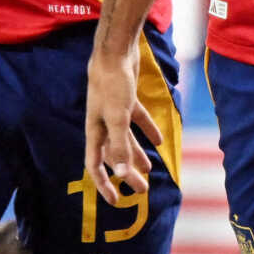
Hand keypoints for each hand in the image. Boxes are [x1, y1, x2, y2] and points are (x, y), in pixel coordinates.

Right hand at [84, 52, 160, 204]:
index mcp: (95, 131)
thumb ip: (120, 145)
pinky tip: (159, 140)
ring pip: (125, 140)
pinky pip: (137, 121)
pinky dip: (147, 131)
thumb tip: (121, 174)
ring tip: (149, 170)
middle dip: (126, 174)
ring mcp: (114, 112)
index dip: (103, 184)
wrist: (115, 52)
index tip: (115, 201)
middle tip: (142, 190)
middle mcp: (102, 124)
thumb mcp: (118, 117)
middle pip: (114, 155)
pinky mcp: (126, 100)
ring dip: (136, 155)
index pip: (95, 164)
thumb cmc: (112, 84)